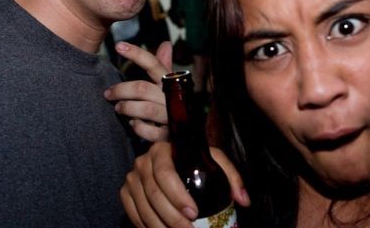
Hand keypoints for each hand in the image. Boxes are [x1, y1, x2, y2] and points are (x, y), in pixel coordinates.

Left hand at [105, 41, 171, 141]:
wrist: (188, 133)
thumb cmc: (173, 104)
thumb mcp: (169, 85)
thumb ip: (164, 66)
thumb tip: (166, 44)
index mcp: (172, 82)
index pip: (154, 64)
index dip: (137, 54)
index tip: (118, 46)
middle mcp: (174, 98)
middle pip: (142, 88)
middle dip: (121, 90)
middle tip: (108, 93)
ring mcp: (173, 117)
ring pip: (146, 109)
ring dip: (127, 108)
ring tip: (118, 108)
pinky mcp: (170, 135)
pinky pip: (151, 132)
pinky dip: (139, 127)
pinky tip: (133, 124)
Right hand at [120, 142, 249, 227]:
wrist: (174, 159)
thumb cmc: (196, 161)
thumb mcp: (215, 162)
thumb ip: (231, 177)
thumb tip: (244, 200)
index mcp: (162, 150)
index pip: (165, 174)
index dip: (177, 196)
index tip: (194, 213)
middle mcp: (142, 162)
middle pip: (153, 193)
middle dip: (172, 218)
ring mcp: (132, 178)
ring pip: (142, 207)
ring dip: (159, 226)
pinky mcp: (125, 192)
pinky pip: (132, 213)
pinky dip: (146, 227)